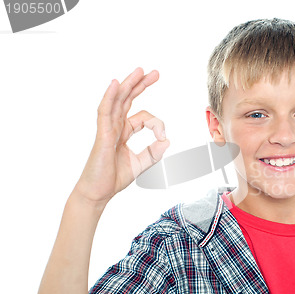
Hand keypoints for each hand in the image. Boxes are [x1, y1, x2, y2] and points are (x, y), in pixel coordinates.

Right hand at [74, 67, 169, 204]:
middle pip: (127, 99)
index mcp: (123, 131)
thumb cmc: (113, 178)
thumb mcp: (141, 164)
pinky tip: (116, 84)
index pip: (144, 117)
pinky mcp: (102, 135)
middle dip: (140, 84)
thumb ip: (153, 152)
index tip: (163, 137)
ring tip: (139, 70)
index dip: (157, 124)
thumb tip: (167, 141)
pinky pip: (105, 112)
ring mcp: (107, 129)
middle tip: (154, 72)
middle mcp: (114, 126)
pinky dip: (110, 97)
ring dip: (128, 84)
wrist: (98, 193)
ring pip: (117, 100)